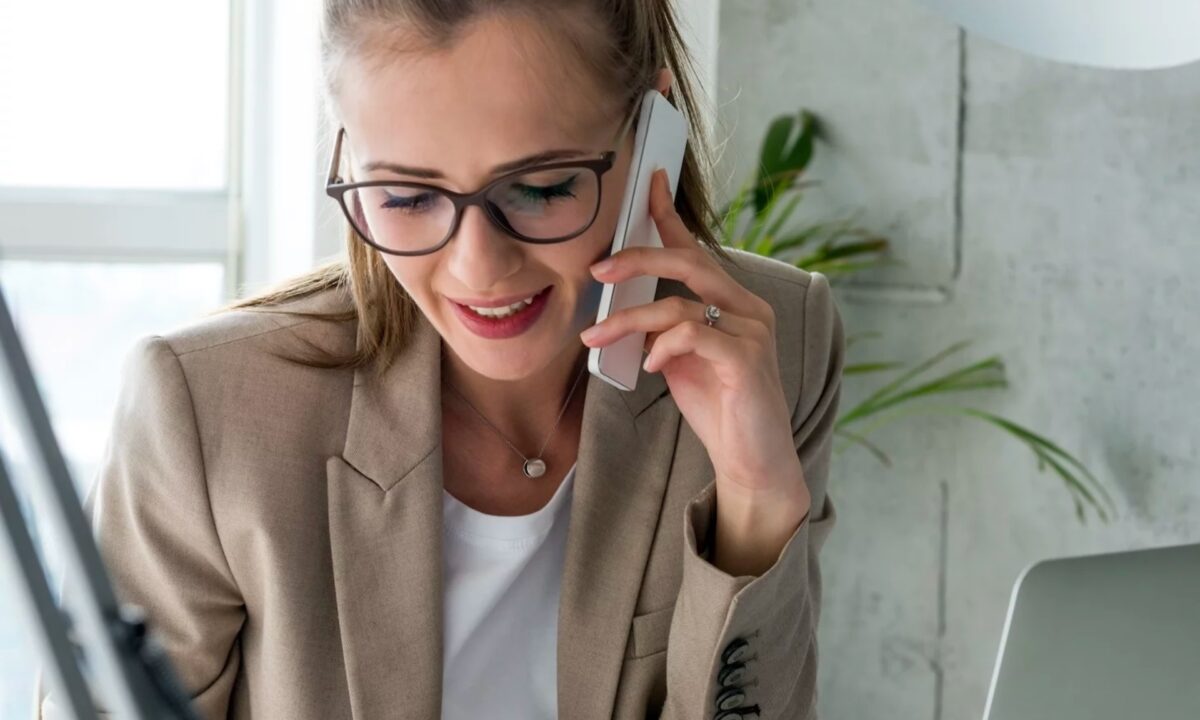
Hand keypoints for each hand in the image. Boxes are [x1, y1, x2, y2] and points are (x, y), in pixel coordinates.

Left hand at [579, 169, 809, 509]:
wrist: (752, 462)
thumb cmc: (719, 410)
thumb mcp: (680, 362)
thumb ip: (663, 331)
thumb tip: (626, 313)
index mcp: (734, 303)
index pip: (697, 250)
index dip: (670, 216)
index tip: (648, 182)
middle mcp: (749, 309)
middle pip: (690, 262)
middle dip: (639, 258)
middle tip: (598, 269)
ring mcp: (753, 332)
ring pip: (679, 305)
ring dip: (629, 319)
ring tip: (596, 336)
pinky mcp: (747, 360)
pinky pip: (693, 336)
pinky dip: (662, 347)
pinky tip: (649, 368)